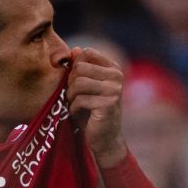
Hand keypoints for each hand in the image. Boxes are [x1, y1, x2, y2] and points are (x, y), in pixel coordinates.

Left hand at [66, 46, 127, 168]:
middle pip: (79, 67)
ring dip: (70, 96)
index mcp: (113, 68)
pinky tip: (78, 115)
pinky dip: (73, 109)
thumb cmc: (92, 111)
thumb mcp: (85, 87)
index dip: (74, 67)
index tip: (74, 82)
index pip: (86, 52)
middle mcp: (116, 76)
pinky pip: (80, 100)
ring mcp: (114, 90)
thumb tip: (74, 49)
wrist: (105, 139)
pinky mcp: (108, 104)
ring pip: (78, 83)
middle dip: (70, 83)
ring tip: (75, 105)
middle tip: (73, 97)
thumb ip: (80, 68)